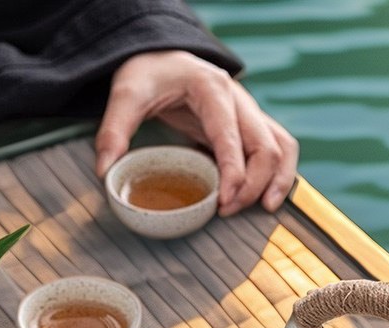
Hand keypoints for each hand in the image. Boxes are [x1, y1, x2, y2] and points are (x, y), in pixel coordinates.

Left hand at [95, 50, 298, 215]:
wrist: (163, 56)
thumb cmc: (150, 73)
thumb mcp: (126, 93)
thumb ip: (114, 130)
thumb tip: (106, 171)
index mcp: (212, 89)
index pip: (233, 137)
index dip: (234, 174)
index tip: (223, 203)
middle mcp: (239, 100)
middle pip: (266, 147)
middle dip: (253, 185)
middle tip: (228, 211)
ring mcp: (250, 112)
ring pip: (282, 147)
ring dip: (279, 180)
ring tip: (265, 208)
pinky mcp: (251, 126)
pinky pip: (279, 149)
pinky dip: (281, 173)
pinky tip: (268, 197)